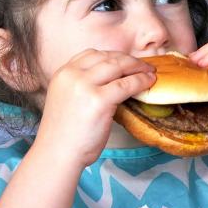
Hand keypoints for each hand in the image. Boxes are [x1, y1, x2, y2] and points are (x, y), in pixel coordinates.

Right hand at [34, 49, 155, 167]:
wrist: (58, 153)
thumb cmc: (65, 134)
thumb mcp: (68, 100)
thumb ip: (83, 88)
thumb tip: (110, 83)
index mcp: (62, 73)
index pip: (91, 54)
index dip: (112, 56)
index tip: (126, 61)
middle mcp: (72, 75)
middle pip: (107, 58)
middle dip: (129, 60)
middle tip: (144, 65)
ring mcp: (85, 86)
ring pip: (118, 67)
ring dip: (138, 67)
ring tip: (150, 72)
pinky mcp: (99, 99)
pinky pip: (126, 85)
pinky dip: (141, 81)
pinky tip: (149, 83)